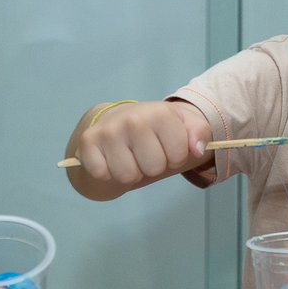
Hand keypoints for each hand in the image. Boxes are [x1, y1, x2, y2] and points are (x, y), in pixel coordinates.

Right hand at [74, 100, 209, 185]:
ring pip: (128, 176)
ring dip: (132, 173)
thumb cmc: (155, 129)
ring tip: (131, 157)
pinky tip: (112, 158)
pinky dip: (109, 173)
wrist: (117, 120)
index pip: (179, 156)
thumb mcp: (184, 126)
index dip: (177, 158)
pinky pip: (103, 175)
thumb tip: (197, 149)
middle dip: (154, 167)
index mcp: (160, 113)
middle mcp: (132, 119)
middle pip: (154, 168)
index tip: (169, 147)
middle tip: (147, 153)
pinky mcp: (88, 143)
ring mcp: (108, 130)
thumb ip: (200, 133)